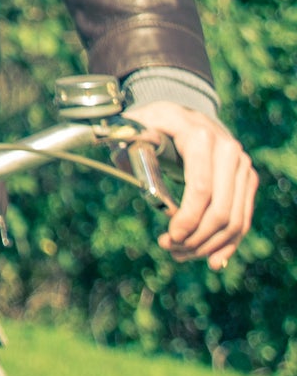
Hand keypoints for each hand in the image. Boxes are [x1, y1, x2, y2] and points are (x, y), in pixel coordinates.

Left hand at [126, 100, 256, 269]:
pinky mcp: (247, 179)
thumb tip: (128, 146)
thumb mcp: (136, 124)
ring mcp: (241, 165)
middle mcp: (228, 150)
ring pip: (235, 219)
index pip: (200, 188)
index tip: (169, 237)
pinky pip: (243, 218)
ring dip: (209, 245)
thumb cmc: (153, 122)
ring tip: (181, 254)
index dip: (188, 218)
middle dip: (196, 238)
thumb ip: (131, 138)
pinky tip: (213, 260)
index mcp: (199, 136)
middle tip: (171, 250)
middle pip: (220, 209)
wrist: (184, 115)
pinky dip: (228, 242)